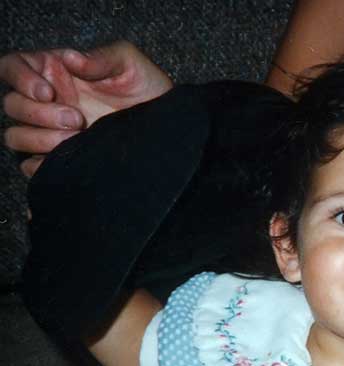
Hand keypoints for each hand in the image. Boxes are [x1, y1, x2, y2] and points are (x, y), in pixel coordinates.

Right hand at [0, 41, 172, 175]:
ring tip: (77, 137)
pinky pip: (31, 167)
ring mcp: (51, 133)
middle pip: (12, 106)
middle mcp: (46, 103)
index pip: (12, 67)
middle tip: (77, 119)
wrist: (165, 131)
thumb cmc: (148, 91)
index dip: (19, 78)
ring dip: (40, 139)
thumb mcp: (128, 63)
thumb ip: (100, 57)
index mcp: (53, 72)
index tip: (47, 91)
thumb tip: (70, 59)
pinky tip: (68, 159)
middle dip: (40, 114)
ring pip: (17, 137)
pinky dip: (41, 165)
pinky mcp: (61, 160)